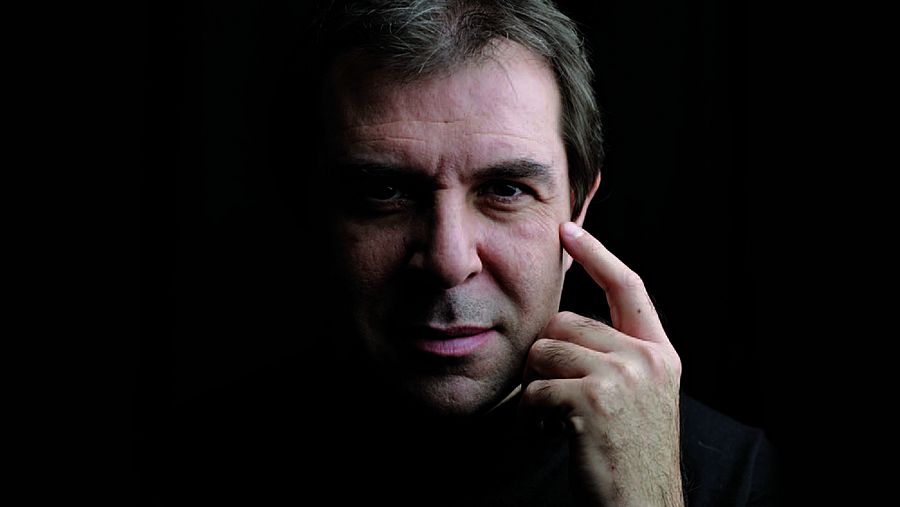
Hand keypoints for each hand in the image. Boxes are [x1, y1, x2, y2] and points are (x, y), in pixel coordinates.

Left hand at [520, 222, 682, 506]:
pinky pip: (534, 388)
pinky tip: (554, 435)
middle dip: (549, 359)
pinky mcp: (592, 400)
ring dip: (538, 388)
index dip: (597, 255)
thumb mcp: (638, 398)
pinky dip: (532, 416)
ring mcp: (622, 378)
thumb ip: (616, 357)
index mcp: (660, 354)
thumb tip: (565, 325)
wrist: (642, 506)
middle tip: (558, 402)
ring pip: (544, 351)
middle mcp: (646, 359)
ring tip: (559, 421)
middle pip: (566, 324)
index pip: (628, 287)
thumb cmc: (629, 456)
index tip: (569, 230)